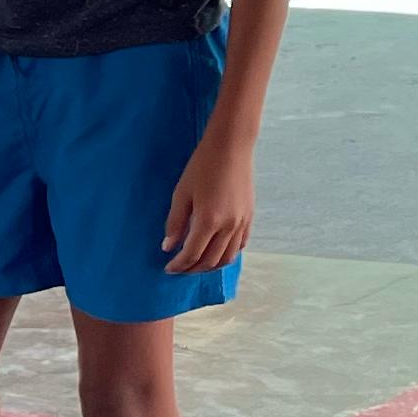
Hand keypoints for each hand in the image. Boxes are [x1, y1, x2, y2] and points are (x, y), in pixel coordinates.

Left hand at [161, 116, 254, 273]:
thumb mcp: (181, 193)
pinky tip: (216, 252)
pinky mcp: (250, 217)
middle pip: (210, 261)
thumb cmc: (202, 166)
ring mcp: (242, 223)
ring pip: (227, 257)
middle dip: (193, 269)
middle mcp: (228, 227)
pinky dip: (227, 254)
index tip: (168, 267)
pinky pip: (240, 245)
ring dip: (211, 266)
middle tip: (180, 268)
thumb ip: (175, 223)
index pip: (192, 254)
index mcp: (208, 221)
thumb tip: (168, 246)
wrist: (231, 147)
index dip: (179, 265)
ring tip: (197, 264)